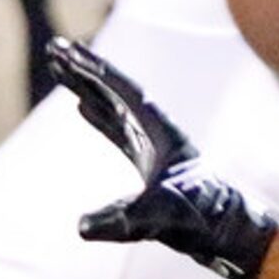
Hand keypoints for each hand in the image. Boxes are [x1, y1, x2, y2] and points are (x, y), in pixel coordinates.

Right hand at [46, 37, 276, 278]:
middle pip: (115, 90)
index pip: (122, 91)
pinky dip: (99, 113)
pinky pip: (117, 127)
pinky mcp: (150, 158)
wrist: (223, 229)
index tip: (69, 52)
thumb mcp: (155, 219)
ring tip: (60, 69)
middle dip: (85, 70)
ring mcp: (152, 143)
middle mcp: (156, 129)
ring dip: (88, 87)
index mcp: (160, 131)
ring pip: (114, 105)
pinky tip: (82, 106)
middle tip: (55, 49)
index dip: (94, 71)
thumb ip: (119, 222)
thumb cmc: (196, 219)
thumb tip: (82, 228)